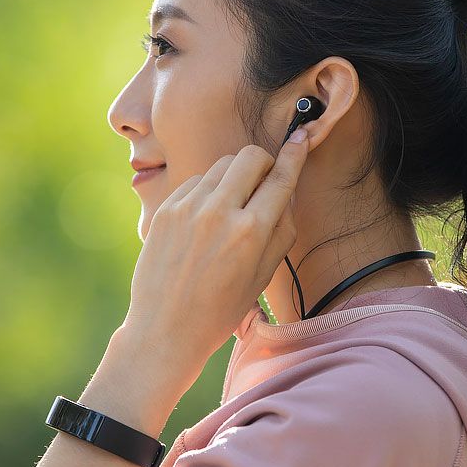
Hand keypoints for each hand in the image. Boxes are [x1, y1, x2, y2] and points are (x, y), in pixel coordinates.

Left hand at [121, 132, 309, 396]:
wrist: (165, 329)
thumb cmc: (220, 310)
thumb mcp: (263, 275)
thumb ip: (281, 229)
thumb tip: (285, 192)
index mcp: (251, 232)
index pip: (280, 177)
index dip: (294, 154)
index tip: (301, 137)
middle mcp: (220, 212)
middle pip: (250, 156)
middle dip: (263, 163)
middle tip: (263, 182)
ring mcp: (189, 208)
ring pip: (222, 165)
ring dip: (235, 176)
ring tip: (232, 207)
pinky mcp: (166, 209)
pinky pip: (195, 181)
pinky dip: (208, 190)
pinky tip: (205, 218)